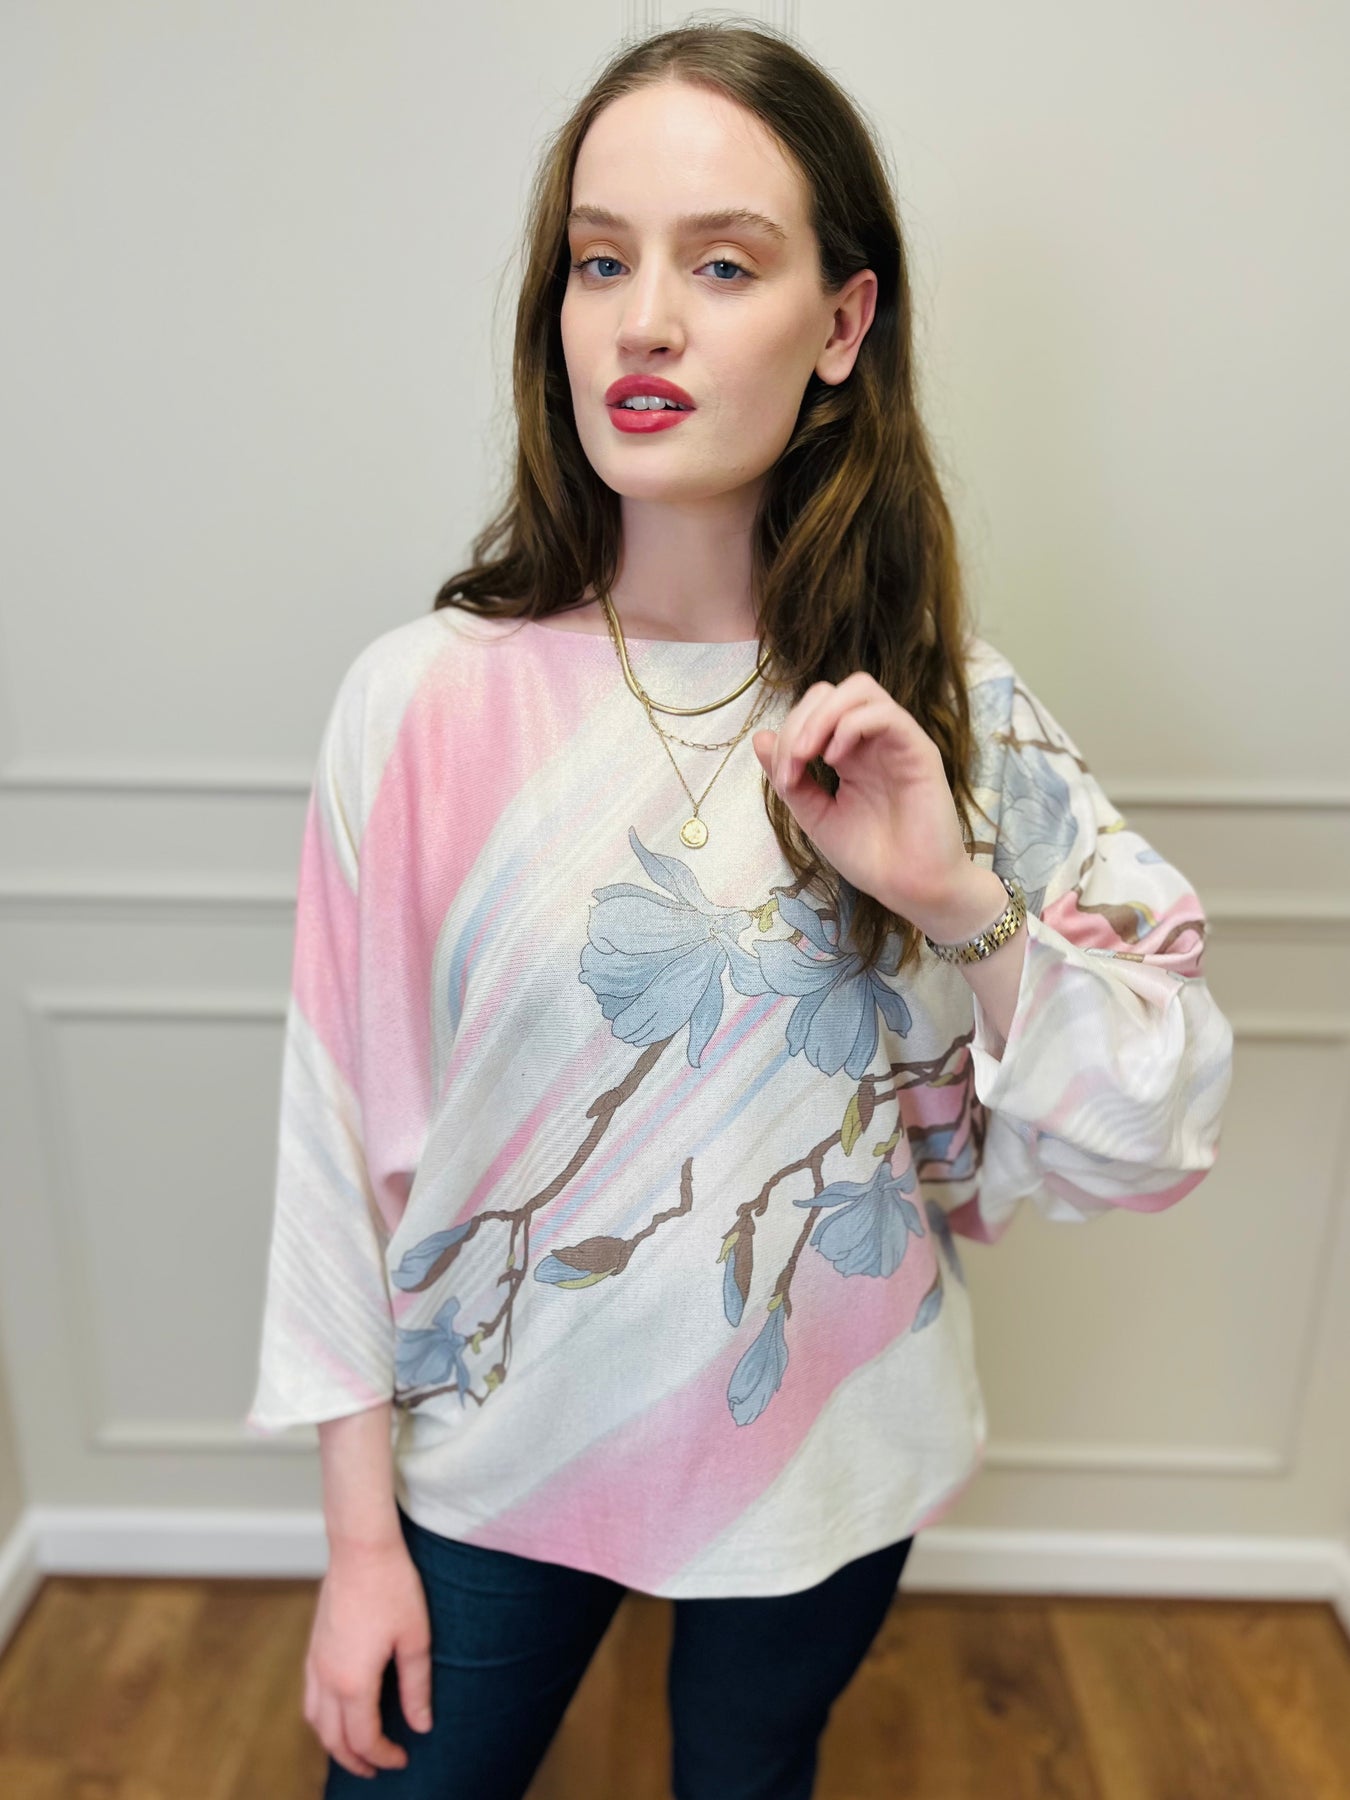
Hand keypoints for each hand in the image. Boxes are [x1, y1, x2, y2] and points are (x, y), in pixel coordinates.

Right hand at [304, 1535, 433, 1778]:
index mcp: (353, 1682)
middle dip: (355, 1761)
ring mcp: (315, 1662)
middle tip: (378, 1769)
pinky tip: (340, 1712)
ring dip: (334, 1742)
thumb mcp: (415, 1639)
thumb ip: (417, 1688)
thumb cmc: (393, 1588)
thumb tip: (421, 1726)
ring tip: (358, 1749)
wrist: (361, 1547)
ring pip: (315, 1721)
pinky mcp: (313, 1647)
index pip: (364, 1738)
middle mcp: (327, 1678)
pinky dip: (323, 1718)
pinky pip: (310, 1698)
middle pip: (333, 1739)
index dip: (383, 1756)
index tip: (403, 1759)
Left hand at [751, 672, 980, 937]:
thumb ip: (790, 779)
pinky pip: (886, 714)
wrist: (910, 888)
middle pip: (833, 691)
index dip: (789, 733)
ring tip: (808, 756)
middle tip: (792, 763)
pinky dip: (851, 727)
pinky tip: (835, 761)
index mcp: (850, 752)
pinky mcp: (920, 751)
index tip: (783, 778)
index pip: (815, 710)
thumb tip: (759, 738)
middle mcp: (874, 740)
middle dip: (801, 720)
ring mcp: (898, 742)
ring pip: (860, 689)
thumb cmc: (870, 856)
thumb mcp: (816, 816)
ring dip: (822, 717)